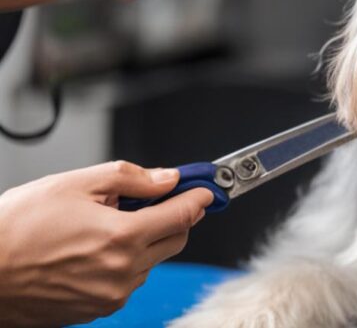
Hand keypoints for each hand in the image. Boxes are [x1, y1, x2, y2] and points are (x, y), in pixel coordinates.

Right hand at [0, 162, 212, 326]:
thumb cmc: (15, 228)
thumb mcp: (73, 184)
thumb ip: (130, 178)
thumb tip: (167, 179)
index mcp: (122, 237)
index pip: (182, 215)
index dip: (198, 198)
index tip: (205, 189)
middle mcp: (123, 272)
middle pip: (176, 240)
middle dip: (173, 217)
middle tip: (153, 201)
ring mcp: (111, 295)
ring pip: (152, 261)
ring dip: (144, 241)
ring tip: (104, 225)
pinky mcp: (97, 310)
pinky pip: (128, 282)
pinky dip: (124, 263)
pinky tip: (93, 250)